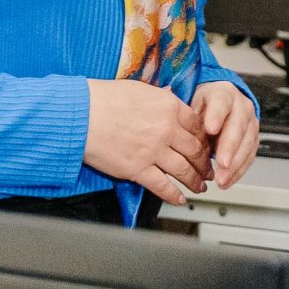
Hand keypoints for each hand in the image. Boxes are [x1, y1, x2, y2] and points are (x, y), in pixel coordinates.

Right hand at [83, 78, 211, 204]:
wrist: (81, 114)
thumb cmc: (104, 98)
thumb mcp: (140, 88)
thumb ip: (160, 96)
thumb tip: (170, 95)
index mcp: (169, 107)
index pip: (197, 126)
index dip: (204, 139)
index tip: (206, 146)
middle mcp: (166, 129)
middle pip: (195, 149)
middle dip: (204, 163)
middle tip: (208, 169)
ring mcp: (153, 151)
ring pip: (183, 170)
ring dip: (195, 180)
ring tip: (200, 186)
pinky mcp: (137, 169)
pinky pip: (161, 185)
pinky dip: (173, 194)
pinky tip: (180, 199)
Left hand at [195, 82, 260, 189]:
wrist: (220, 103)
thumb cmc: (204, 105)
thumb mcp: (192, 105)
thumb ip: (190, 121)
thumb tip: (183, 139)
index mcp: (223, 94)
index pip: (221, 103)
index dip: (216, 116)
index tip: (210, 129)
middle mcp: (241, 107)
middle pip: (238, 127)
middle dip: (230, 147)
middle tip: (222, 163)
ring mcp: (250, 123)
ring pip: (247, 143)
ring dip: (235, 164)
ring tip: (222, 179)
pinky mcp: (253, 139)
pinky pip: (249, 156)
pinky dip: (239, 171)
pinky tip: (228, 180)